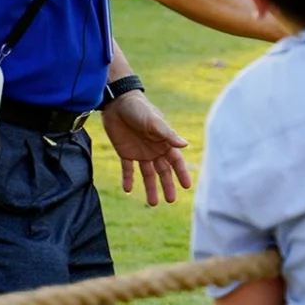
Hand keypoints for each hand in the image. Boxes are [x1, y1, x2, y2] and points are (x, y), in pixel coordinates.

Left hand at [101, 91, 192, 205]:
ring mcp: (140, 152)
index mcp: (164, 142)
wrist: (117, 102)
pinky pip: (127, 169)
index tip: (186, 186)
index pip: (175, 161)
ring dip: (150, 187)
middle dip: (167, 185)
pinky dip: (128, 179)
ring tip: (153, 203)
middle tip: (170, 200)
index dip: (181, 173)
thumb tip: (185, 145)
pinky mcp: (125, 152)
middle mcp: (155, 149)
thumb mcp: (153, 122)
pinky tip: (127, 190)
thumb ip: (168, 134)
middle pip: (163, 171)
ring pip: (147, 173)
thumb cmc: (139, 109)